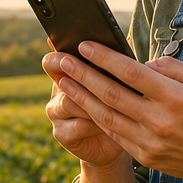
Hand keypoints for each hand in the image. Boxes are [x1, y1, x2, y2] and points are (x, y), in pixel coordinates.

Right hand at [42, 51, 128, 169]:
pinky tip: (110, 125)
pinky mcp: (62, 133)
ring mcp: (57, 112)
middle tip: (81, 63)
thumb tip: (126, 55)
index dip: (59, 47)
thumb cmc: (122, 104)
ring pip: (68, 100)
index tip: (69, 41)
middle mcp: (58, 90)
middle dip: (72, 68)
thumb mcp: (120, 83)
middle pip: (56, 73)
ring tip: (112, 102)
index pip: (57, 56)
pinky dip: (94, 124)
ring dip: (90, 101)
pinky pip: (76, 125)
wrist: (120, 141)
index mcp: (69, 72)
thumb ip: (116, 68)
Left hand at [51, 42, 182, 182]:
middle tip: (62, 61)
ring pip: (105, 116)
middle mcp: (159, 120)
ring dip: (81, 97)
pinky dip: (95, 117)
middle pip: (111, 94)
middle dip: (83, 75)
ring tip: (63, 81)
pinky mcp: (144, 156)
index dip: (105, 58)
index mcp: (174, 97)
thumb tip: (139, 63)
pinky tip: (82, 104)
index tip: (84, 45)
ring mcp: (149, 140)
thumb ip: (168, 67)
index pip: (131, 73)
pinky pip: (113, 133)